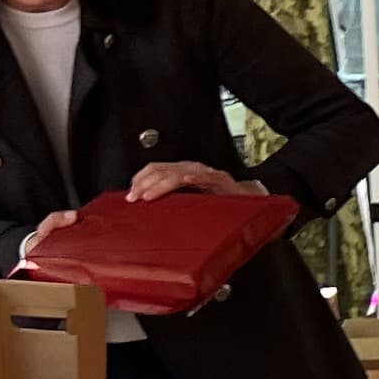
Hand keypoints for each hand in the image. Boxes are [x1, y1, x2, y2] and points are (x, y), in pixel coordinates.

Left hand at [126, 160, 248, 201]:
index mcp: (182, 172)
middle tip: (134, 198)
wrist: (249, 207)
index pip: (155, 169)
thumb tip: (146, 210)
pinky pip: (207, 176)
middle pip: (162, 170)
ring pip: (178, 174)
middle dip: (144, 184)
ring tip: (149, 196)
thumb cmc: (218, 207)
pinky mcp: (222, 180)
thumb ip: (171, 202)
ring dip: (161, 184)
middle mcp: (192, 169)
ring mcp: (206, 173)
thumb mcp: (189, 203)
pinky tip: (186, 180)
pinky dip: (196, 178)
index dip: (139, 180)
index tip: (129, 196)